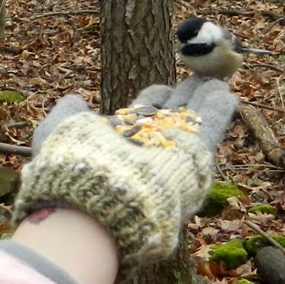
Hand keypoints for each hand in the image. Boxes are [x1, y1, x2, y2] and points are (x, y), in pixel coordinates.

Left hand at [11, 77, 238, 265]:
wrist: (96, 203)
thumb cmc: (71, 169)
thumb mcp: (59, 134)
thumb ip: (65, 116)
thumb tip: (74, 99)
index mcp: (116, 146)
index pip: (139, 119)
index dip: (151, 101)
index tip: (160, 89)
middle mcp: (144, 152)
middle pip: (168, 119)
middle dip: (182, 100)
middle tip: (197, 80)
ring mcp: (169, 156)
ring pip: (190, 122)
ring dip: (202, 100)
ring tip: (215, 81)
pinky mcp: (192, 160)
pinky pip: (208, 130)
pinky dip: (217, 111)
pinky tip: (225, 94)